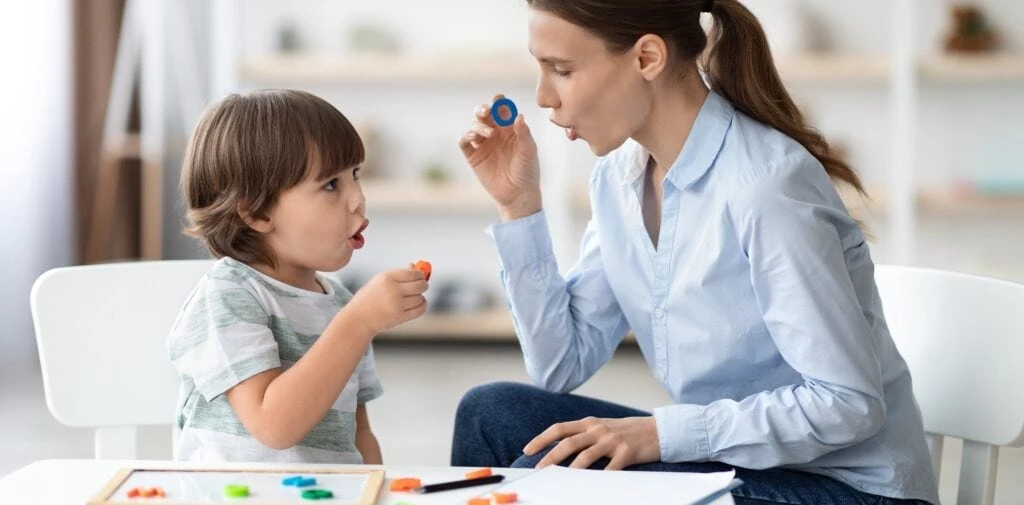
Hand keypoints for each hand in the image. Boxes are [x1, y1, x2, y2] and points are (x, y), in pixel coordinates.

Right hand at [345, 268, 427, 333]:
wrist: (359, 317)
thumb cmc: (369, 297)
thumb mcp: (380, 280)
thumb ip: (399, 274)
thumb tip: (415, 266)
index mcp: (387, 278)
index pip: (413, 273)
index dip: (420, 274)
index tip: (420, 276)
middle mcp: (393, 290)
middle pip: (420, 285)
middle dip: (423, 285)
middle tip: (422, 286)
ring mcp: (397, 304)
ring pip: (420, 298)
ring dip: (420, 297)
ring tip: (412, 297)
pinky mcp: (400, 317)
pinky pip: (420, 309)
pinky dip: (422, 305)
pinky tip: (417, 303)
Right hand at [457, 94, 541, 219]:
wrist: (518, 195)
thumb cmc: (527, 171)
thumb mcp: (529, 151)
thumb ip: (524, 133)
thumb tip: (519, 116)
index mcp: (510, 128)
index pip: (502, 110)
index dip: (499, 102)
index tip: (498, 99)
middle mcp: (495, 133)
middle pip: (484, 114)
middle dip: (483, 109)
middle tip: (486, 111)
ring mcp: (483, 144)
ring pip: (474, 125)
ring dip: (478, 125)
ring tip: (488, 134)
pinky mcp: (473, 156)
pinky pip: (464, 141)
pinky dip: (466, 136)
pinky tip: (474, 137)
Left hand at [523, 416, 660, 469]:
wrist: (657, 430)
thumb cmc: (627, 431)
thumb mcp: (602, 428)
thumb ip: (583, 435)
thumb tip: (559, 449)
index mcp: (589, 423)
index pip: (559, 429)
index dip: (542, 439)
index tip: (527, 450)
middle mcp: (598, 429)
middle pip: (569, 443)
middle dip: (550, 457)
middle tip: (538, 470)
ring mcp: (613, 440)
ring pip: (586, 456)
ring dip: (571, 470)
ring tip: (560, 481)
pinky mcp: (627, 453)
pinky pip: (610, 469)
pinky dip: (600, 478)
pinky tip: (591, 487)